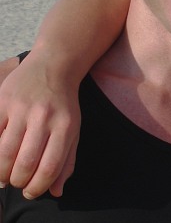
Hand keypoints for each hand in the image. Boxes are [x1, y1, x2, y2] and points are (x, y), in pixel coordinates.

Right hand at [0, 53, 79, 198]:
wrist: (54, 66)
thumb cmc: (64, 104)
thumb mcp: (73, 130)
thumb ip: (67, 161)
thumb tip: (56, 192)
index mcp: (64, 127)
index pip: (50, 167)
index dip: (37, 187)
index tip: (32, 192)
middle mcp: (44, 118)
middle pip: (24, 163)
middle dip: (18, 181)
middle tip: (17, 183)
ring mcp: (22, 109)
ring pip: (4, 153)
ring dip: (1, 172)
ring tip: (5, 175)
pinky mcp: (3, 102)